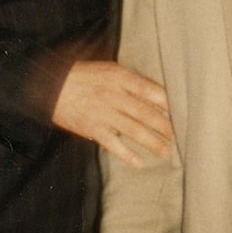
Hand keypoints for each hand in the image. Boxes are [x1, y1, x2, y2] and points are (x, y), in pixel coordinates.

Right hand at [52, 60, 173, 167]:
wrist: (50, 85)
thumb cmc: (84, 75)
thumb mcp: (109, 70)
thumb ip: (131, 81)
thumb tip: (156, 95)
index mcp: (121, 78)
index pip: (150, 91)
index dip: (167, 103)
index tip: (182, 112)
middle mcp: (114, 95)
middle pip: (145, 113)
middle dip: (164, 126)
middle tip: (179, 136)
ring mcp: (103, 113)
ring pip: (133, 130)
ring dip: (151, 142)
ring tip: (166, 151)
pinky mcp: (91, 129)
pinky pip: (112, 144)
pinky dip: (126, 154)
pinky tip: (139, 163)